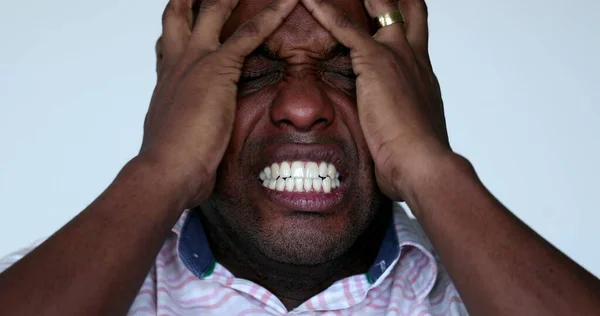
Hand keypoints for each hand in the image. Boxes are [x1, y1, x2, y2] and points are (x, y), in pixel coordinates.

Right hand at [140, 0, 297, 207]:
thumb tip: (186, 139)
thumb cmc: (171, 162)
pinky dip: (271, 15)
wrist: (167, 169)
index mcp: (167, 80)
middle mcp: (177, 64)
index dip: (177, 26)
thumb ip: (182, 127)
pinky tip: (287, 2)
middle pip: (179, 15)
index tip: (183, 15)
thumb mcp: (173, 136)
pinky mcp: (219, 68)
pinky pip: (249, 33)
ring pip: (213, 11)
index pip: (169, 43)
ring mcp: (196, 61)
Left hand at [301, 0, 450, 200]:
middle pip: (409, 11)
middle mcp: (414, 59)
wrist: (422, 162)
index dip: (404, 23)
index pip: (414, 38)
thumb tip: (388, 143)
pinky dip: (324, 10)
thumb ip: (398, 126)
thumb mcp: (408, 134)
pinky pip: (346, 27)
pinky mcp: (375, 61)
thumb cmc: (415, 158)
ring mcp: (397, 56)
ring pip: (382, 8)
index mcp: (422, 76)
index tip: (393, 17)